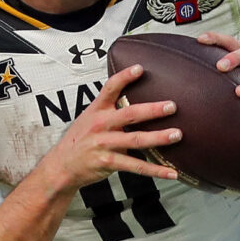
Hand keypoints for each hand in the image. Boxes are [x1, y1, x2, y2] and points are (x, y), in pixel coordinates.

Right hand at [37, 65, 180, 191]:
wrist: (62, 166)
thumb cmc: (81, 140)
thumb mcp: (90, 118)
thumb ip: (111, 110)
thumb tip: (138, 103)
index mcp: (97, 110)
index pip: (110, 88)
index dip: (124, 77)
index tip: (139, 68)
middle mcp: (101, 124)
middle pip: (130, 114)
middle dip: (152, 110)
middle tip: (172, 106)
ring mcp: (104, 144)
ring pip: (136, 139)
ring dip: (159, 137)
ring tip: (177, 134)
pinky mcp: (108, 162)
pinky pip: (136, 166)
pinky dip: (155, 170)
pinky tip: (171, 172)